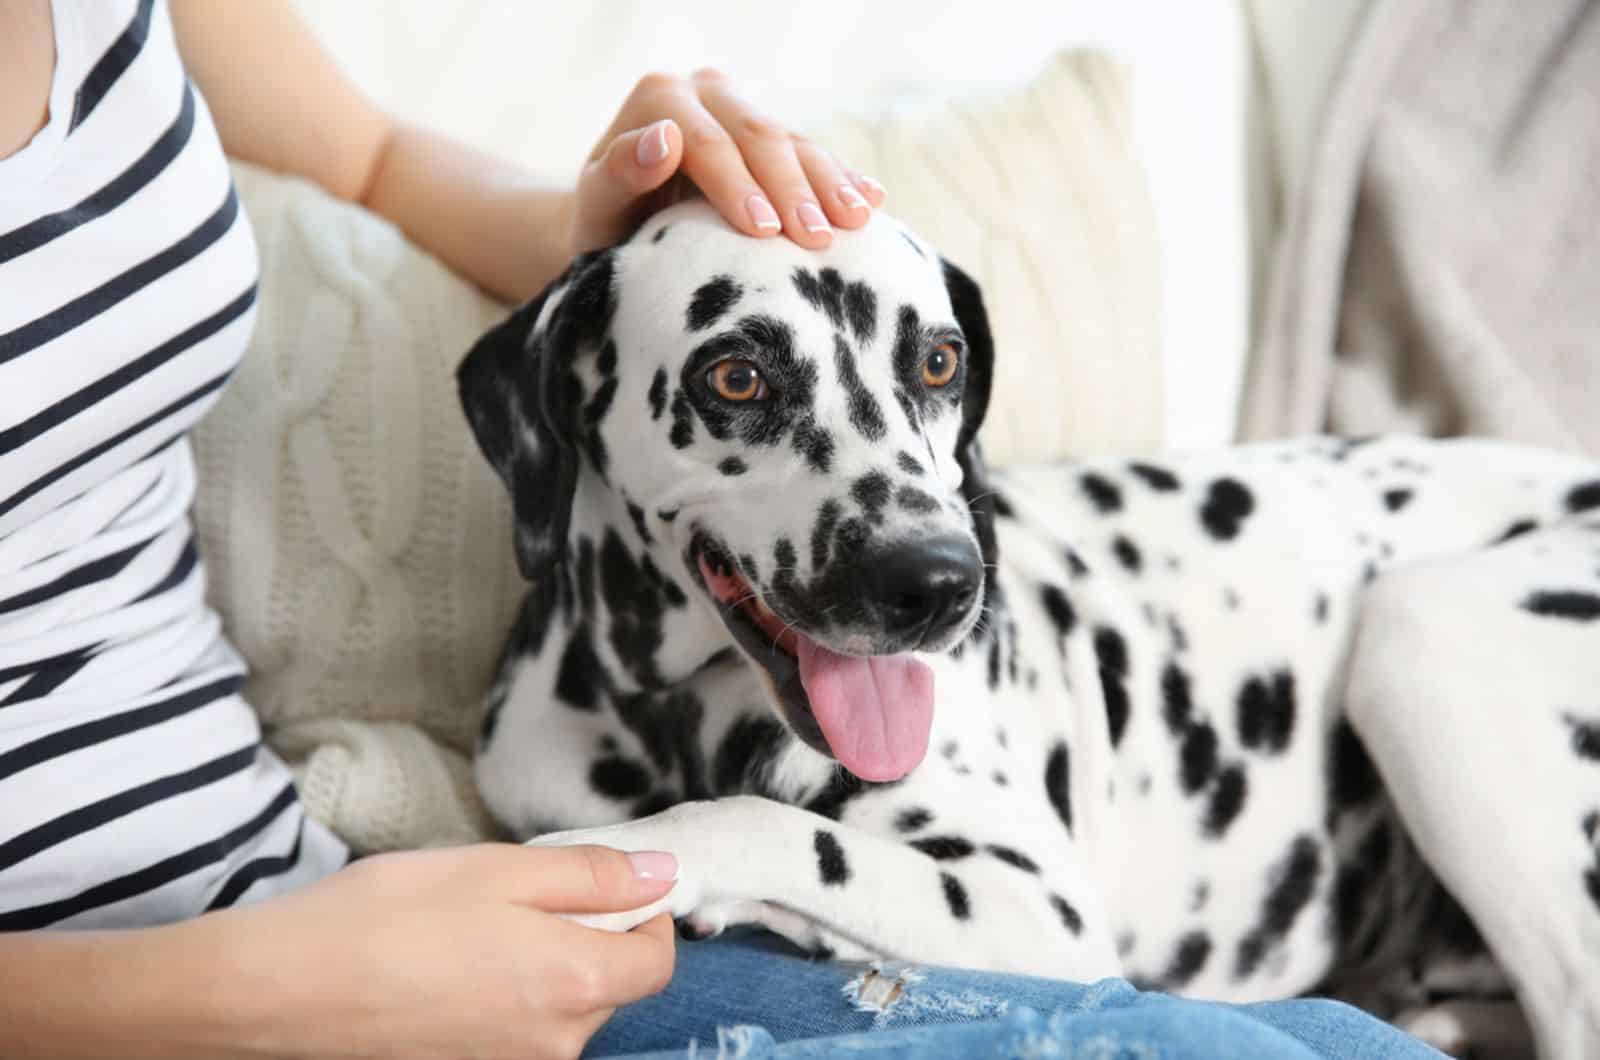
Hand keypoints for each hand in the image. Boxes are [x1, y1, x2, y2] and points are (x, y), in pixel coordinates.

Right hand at [188, 844, 678, 1059]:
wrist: (278, 991)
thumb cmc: (388, 917)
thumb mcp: (500, 870)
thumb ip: (592, 876)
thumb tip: (664, 877)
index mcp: (574, 986)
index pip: (656, 962)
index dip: (645, 916)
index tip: (610, 884)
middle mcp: (555, 1046)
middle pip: (609, 988)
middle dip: (587, 939)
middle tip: (522, 896)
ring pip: (560, 1013)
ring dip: (541, 969)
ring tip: (472, 931)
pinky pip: (514, 1034)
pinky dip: (501, 1001)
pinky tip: (447, 970)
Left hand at [570, 68, 885, 254]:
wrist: (627, 229)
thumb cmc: (608, 227)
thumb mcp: (600, 208)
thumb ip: (620, 173)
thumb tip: (664, 137)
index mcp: (659, 96)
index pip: (707, 141)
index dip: (738, 185)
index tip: (763, 231)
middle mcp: (706, 91)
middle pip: (758, 136)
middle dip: (792, 189)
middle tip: (817, 238)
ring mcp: (745, 110)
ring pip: (795, 142)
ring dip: (829, 185)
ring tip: (854, 224)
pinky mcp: (775, 137)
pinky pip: (815, 155)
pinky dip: (843, 180)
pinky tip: (871, 202)